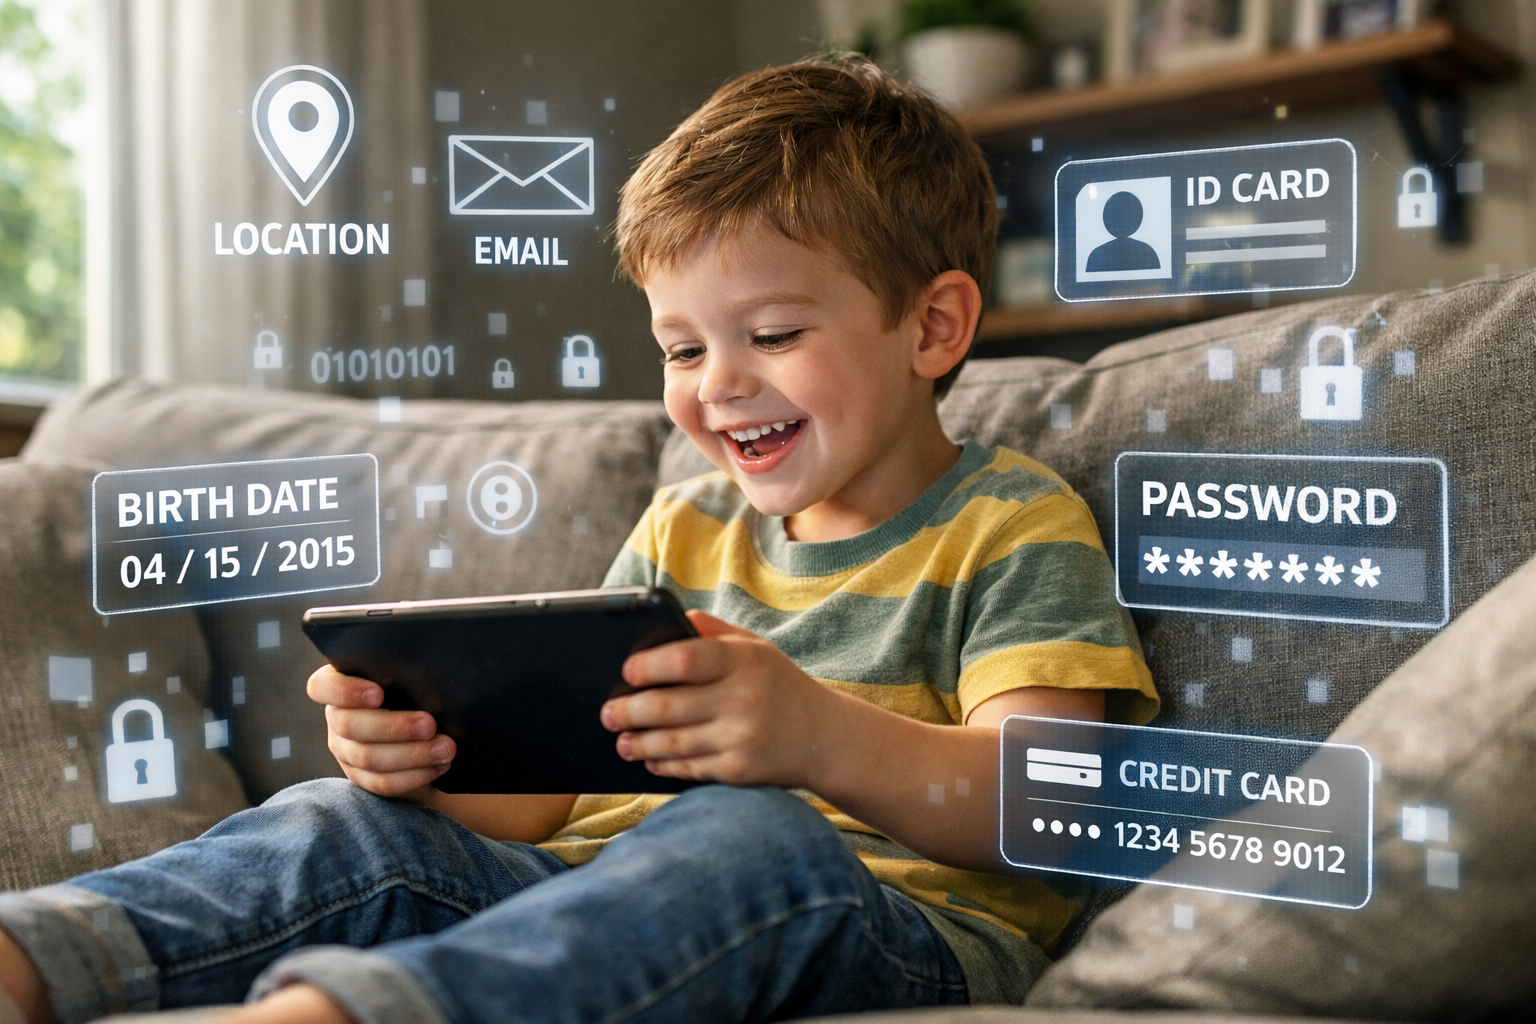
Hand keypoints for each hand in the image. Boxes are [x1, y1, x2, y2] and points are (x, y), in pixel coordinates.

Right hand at [307, 665, 454, 797]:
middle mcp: (336, 717)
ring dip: (412, 754)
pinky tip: (439, 765)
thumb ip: (404, 666)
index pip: (322, 687)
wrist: (427, 722)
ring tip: (445, 748)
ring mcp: (345, 750)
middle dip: (393, 727)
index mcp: (338, 684)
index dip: (346, 692)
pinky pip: (382, 782)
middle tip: (430, 725)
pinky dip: (414, 775)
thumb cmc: (416, 684)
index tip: (378, 694)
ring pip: (368, 758)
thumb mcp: (407, 671)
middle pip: (349, 726)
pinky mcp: (362, 776)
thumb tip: (431, 664)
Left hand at [601, 610, 837, 785]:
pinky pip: (689, 768)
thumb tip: (670, 616)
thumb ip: (714, 632)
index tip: (626, 671)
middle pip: (668, 705)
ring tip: (621, 739)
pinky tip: (649, 759)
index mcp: (743, 660)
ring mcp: (740, 737)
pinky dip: (663, 764)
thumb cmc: (780, 685)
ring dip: (638, 742)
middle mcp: (742, 698)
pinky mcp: (739, 770)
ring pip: (671, 741)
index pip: (684, 659)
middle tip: (608, 712)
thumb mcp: (756, 648)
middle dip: (629, 711)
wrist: (825, 736)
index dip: (648, 666)